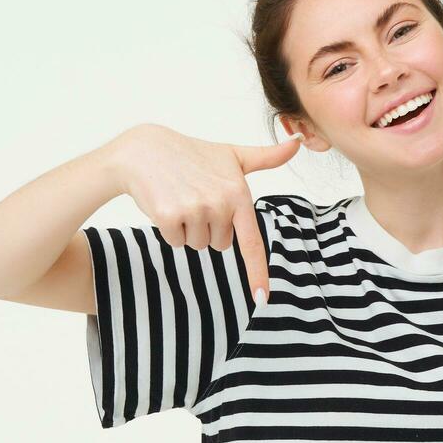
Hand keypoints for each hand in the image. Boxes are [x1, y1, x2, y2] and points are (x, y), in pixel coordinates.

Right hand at [104, 123, 304, 301]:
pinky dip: (170, 229)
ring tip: (181, 198)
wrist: (145, 150)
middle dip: (209, 228)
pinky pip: (175, 242)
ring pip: (198, 245)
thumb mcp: (231, 154)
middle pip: (220, 244)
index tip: (262, 298)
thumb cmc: (192, 154)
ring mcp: (194, 211)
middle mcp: (219, 204)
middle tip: (196, 198)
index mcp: (238, 193)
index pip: (251, 242)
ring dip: (189, 229)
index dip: (257, 273)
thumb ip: (266, 157)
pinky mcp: (169, 216)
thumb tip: (298, 143)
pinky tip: (166, 204)